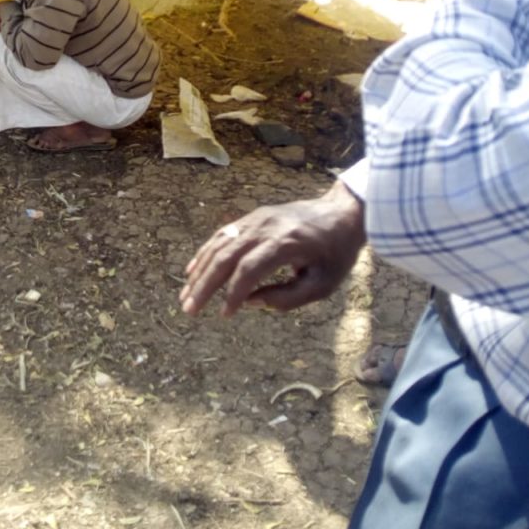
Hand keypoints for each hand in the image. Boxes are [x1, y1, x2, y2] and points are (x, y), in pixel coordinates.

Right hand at [180, 181, 365, 317]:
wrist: (341, 213)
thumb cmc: (336, 254)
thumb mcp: (323, 284)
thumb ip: (287, 298)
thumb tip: (250, 303)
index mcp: (286, 244)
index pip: (249, 269)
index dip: (233, 293)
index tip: (225, 314)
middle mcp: (265, 227)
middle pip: (226, 256)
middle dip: (205, 284)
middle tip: (189, 309)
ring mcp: (256, 219)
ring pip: (219, 244)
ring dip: (200, 270)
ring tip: (186, 294)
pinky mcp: (252, 217)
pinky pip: (223, 234)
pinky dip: (205, 253)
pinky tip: (194, 269)